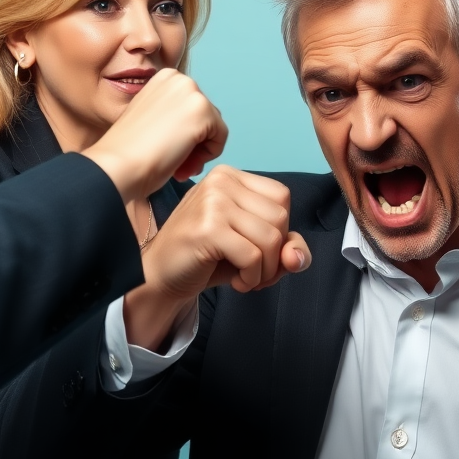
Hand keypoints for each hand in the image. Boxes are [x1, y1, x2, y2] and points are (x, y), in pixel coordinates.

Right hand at [82, 69, 226, 202]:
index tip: (166, 150)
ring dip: (199, 151)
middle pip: (207, 116)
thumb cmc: (128, 151)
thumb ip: (174, 116)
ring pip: (214, 127)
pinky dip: (208, 156)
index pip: (192, 108)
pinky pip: (221, 138)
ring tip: (176, 165)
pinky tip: (183, 163)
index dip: (183, 134)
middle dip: (194, 143)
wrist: (117, 165)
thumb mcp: (152, 121)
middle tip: (174, 163)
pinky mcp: (202, 110)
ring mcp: (192, 92)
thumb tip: (195, 130)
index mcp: (164, 78)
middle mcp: (179, 78)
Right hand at [123, 166, 311, 349]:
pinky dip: (252, 278)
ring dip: (266, 270)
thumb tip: (298, 257)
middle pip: (280, 218)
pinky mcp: (208, 229)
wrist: (161, 276)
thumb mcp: (252, 246)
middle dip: (276, 255)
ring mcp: (213, 202)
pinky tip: (237, 282)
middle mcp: (221, 181)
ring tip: (246, 277)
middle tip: (254, 271)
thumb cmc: (206, 258)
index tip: (260, 251)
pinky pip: (253, 256)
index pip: (282, 197)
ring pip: (271, 239)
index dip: (280, 230)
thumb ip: (284, 247)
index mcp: (230, 176)